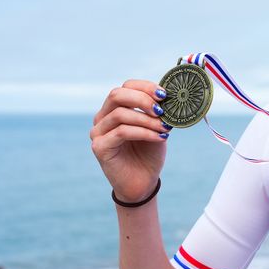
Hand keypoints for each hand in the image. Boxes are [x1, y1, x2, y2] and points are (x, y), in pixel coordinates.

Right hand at [90, 80, 170, 202]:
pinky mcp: (100, 147)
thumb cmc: (148, 153)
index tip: (164, 95)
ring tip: (164, 128)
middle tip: (161, 109)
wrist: (142, 182)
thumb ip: (158, 112)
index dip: (145, 87)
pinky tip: (159, 138)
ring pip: (120, 114)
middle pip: (117, 95)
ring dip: (147, 120)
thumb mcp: (157, 127)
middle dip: (142, 99)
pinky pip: (122, 132)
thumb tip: (169, 96)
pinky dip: (144, 132)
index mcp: (115, 108)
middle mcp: (103, 117)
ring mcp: (98, 132)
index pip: (126, 87)